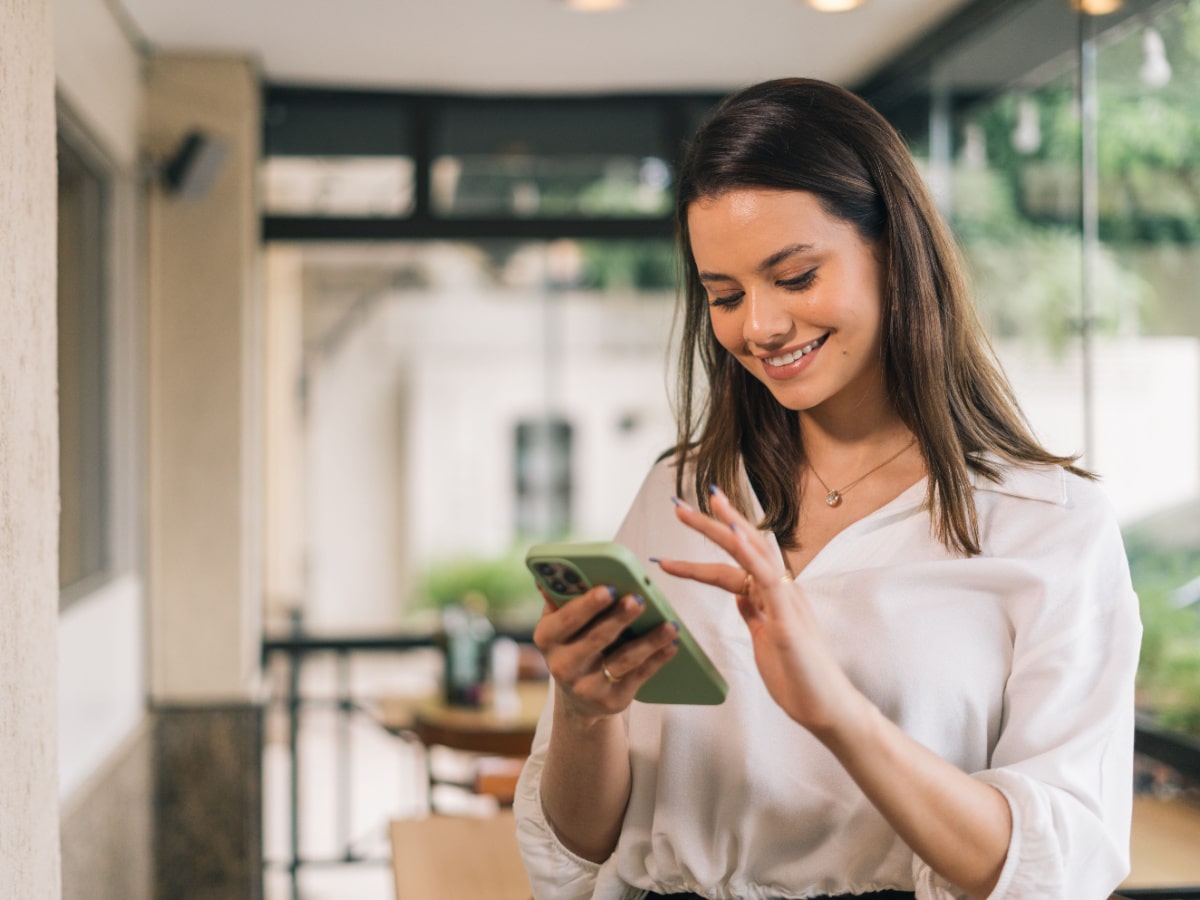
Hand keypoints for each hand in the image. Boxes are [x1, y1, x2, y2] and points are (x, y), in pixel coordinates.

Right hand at [531, 584, 678, 721]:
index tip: (609, 588)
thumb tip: (557, 569)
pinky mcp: (612, 700)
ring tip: (669, 625)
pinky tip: (672, 644)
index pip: (567, 619)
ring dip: (648, 641)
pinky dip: (657, 659)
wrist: (577, 696)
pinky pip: (639, 676)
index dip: (588, 605)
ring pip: (623, 660)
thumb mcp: (559, 623)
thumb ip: (562, 597)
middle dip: (619, 618)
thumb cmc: (572, 644)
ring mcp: (587, 686)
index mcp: (547, 638)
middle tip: (639, 599)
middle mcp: (563, 665)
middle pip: (596, 639)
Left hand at [656, 487, 866, 737]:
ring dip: (728, 527)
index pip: (734, 561)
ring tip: (706, 504)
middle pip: (742, 546)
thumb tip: (739, 595)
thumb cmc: (798, 677)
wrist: (826, 708)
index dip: (709, 544)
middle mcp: (781, 590)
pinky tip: (734, 536)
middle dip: (711, 524)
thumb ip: (754, 614)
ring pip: (755, 553)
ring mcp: (786, 600)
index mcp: (772, 595)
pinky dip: (750, 554)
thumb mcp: (765, 639)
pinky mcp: (788, 617)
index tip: (684, 524)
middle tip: (679, 505)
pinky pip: (768, 578)